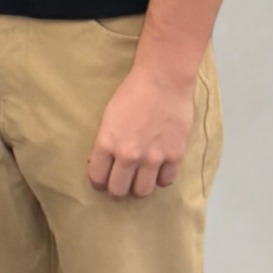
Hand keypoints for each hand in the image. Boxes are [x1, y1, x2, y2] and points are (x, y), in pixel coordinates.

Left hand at [87, 64, 195, 198]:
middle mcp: (128, 155)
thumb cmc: (133, 93)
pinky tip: (159, 171)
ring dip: (139, 188)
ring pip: (143, 191)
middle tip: (120, 185)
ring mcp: (153, 157)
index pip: (97, 178)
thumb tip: (104, 162)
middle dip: (116, 191)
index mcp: (108, 144)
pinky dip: (161, 178)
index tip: (102, 182)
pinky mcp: (175, 156)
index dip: (98, 183)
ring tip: (140, 180)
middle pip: (118, 190)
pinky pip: (166, 181)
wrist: (163, 80)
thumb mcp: (109, 117)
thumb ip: (107, 142)